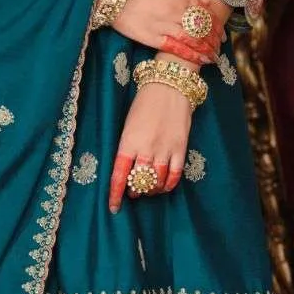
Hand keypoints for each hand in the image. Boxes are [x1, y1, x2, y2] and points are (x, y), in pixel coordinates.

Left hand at [108, 84, 192, 212]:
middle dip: (134, 191)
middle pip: (138, 181)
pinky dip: (168, 185)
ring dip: (150, 190)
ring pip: (156, 181)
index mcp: (128, 142)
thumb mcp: (128, 125)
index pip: (119, 175)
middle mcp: (146, 148)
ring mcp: (164, 149)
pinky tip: (164, 186)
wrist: (169, 85)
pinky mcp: (180, 148)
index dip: (115, 194)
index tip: (113, 207)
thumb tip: (127, 168)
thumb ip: (127, 146)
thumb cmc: (144, 104)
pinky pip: (174, 175)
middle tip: (133, 193)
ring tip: (148, 190)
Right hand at [110, 0, 221, 66]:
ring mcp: (166, 25)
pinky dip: (191, 55)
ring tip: (213, 57)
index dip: (216, 24)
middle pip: (202, 27)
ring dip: (206, 49)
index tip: (221, 32)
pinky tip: (200, 60)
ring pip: (193, 39)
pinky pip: (177, 48)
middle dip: (213, 39)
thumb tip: (202, 1)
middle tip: (219, 47)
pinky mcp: (153, 38)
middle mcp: (176, 11)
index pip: (205, 12)